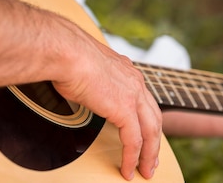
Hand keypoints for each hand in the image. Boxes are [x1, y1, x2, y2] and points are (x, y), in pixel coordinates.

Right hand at [51, 23, 161, 180]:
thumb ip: (91, 77)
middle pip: (154, 116)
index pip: (144, 98)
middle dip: (155, 140)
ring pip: (151, 131)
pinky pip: (134, 141)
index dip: (147, 119)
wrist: (67, 52)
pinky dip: (132, 158)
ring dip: (149, 154)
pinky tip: (127, 170)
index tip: (145, 134)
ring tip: (145, 171)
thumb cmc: (68, 55)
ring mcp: (132, 94)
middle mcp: (134, 80)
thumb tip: (77, 84)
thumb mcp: (87, 66)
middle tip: (152, 160)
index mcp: (126, 70)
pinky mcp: (125, 109)